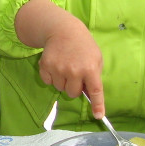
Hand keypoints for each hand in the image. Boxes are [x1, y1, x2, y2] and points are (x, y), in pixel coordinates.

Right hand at [15, 0, 105, 117]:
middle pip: (72, 93)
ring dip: (63, 81)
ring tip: (65, 65)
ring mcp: (59, 69)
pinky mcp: (46, 66)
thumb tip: (89, 95)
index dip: (97, 105)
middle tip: (75, 73)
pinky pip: (48, 82)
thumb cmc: (83, 45)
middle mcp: (74, 70)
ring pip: (60, 88)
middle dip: (74, 87)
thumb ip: (94, 76)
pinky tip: (56, 64)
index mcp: (90, 68)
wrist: (63, 30)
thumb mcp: (96, 58)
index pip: (95, 91)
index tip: (98, 116)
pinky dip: (51, 76)